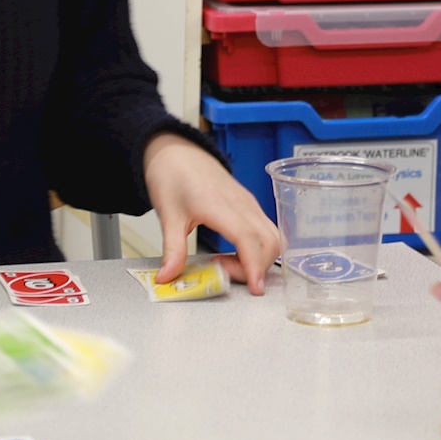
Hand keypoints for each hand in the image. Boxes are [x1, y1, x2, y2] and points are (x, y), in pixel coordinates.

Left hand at [140, 134, 281, 293]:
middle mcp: (242, 204)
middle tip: (224, 275)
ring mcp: (249, 204)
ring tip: (228, 264)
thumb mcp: (168, 216)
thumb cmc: (173, 175)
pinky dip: (259, 249)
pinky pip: (266, 230)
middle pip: (268, 242)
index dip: (254, 266)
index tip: (255, 288)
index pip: (249, 240)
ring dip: (259, 259)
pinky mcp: (250, 205)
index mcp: (221, 205)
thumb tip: (167, 277)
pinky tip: (235, 253)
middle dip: (255, 268)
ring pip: (272, 237)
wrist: (177, 151)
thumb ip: (172, 250)